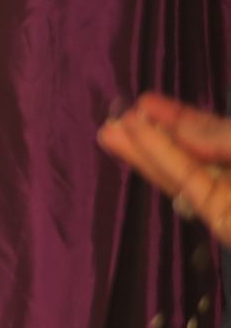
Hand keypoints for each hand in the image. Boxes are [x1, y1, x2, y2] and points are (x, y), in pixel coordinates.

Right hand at [98, 91, 230, 244]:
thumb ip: (226, 137)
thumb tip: (181, 131)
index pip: (215, 133)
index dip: (180, 118)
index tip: (146, 102)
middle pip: (192, 152)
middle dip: (154, 132)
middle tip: (117, 114)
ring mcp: (228, 200)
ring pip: (181, 171)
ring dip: (143, 148)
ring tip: (108, 129)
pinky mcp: (221, 225)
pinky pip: (188, 188)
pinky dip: (159, 163)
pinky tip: (133, 140)